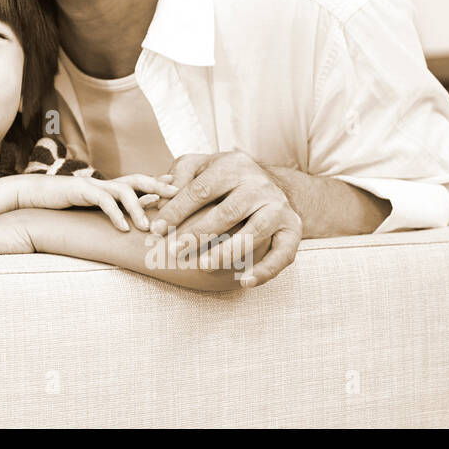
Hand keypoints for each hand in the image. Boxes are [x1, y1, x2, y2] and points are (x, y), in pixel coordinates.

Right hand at [3, 172, 176, 231]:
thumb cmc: (60, 206)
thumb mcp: (88, 210)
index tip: (180, 188)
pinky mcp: (79, 190)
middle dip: (159, 186)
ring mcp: (92, 185)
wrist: (30, 195)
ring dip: (138, 208)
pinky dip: (115, 214)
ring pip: (123, 191)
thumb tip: (132, 224)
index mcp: (108, 187)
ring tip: (148, 227)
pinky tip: (124, 228)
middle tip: (178, 196)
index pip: (140, 182)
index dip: (160, 183)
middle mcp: (104, 183)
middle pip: (138, 179)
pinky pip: (102, 200)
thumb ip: (109, 212)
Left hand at [150, 151, 302, 287]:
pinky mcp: (293, 228)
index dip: (176, 211)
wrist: (269, 182)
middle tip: (173, 251)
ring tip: (203, 266)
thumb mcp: (199, 166)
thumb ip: (179, 175)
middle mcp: (259, 185)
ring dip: (227, 252)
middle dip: (197, 234)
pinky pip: (283, 253)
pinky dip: (266, 270)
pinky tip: (245, 282)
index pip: (201, 190)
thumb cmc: (223, 178)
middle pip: (227, 213)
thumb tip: (161, 196)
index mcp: (233, 166)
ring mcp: (278, 207)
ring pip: (253, 233)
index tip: (155, 230)